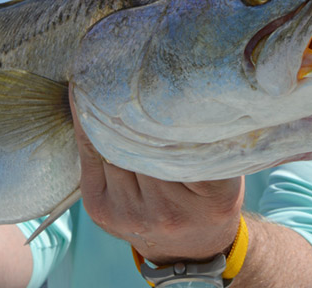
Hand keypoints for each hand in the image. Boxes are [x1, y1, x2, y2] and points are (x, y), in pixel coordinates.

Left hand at [69, 85, 242, 264]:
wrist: (189, 249)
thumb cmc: (209, 197)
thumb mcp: (227, 172)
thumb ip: (209, 140)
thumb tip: (186, 83)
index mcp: (213, 199)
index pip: (189, 143)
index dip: (173, 107)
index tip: (162, 72)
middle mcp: (170, 212)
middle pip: (145, 143)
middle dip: (134, 104)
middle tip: (126, 63)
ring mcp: (131, 214)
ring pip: (114, 147)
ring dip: (107, 112)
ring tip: (104, 76)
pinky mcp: (101, 211)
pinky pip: (89, 156)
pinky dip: (87, 127)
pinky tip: (84, 100)